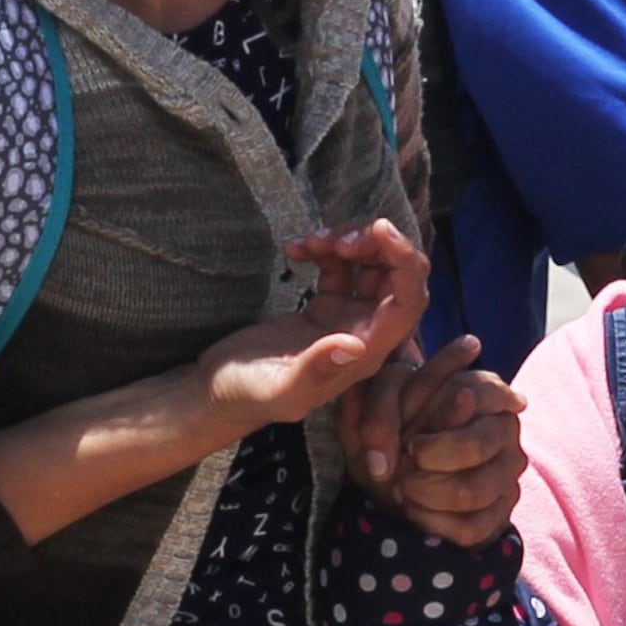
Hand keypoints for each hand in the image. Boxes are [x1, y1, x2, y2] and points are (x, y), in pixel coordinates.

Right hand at [195, 221, 430, 439]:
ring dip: (349, 242)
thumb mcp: (278, 389)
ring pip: (372, 267)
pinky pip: (341, 267)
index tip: (378, 230)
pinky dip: (323, 249)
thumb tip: (355, 345)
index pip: (407, 303)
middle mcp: (364, 333)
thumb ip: (315, 370)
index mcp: (365, 354)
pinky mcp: (325, 306)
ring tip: (309, 240)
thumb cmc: (244, 396)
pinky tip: (293, 249)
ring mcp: (346, 318)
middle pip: (398, 277)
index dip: (404, 263)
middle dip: (377, 246)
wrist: (218, 392)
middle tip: (333, 238)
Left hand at [345, 335, 524, 545]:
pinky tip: (415, 509)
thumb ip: (388, 408)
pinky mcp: (500, 513)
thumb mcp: (377, 409)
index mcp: (483, 389)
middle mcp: (505, 428)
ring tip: (403, 486)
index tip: (407, 437)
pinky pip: (470, 527)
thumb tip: (421, 435)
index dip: (427, 419)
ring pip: (471, 491)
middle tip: (401, 464)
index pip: (471, 394)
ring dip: (424, 493)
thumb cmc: (392, 429)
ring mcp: (507, 473)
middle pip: (473, 447)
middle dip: (424, 461)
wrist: (390, 475)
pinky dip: (431, 521)